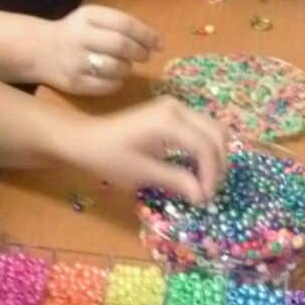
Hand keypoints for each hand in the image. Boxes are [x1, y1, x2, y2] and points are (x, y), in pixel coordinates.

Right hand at [35, 4, 160, 96]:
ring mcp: (75, 62)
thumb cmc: (75, 33)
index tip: (159, 44)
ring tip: (124, 65)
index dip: (147, 35)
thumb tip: (158, 42)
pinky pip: (107, 86)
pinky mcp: (74, 83)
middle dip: (140, 52)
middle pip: (121, 46)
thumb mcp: (93, 19)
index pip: (124, 24)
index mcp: (87, 16)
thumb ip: (121, 25)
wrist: (39, 50)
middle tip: (144, 56)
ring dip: (128, 68)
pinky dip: (118, 82)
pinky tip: (114, 76)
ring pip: (116, 68)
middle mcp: (79, 37)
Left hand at [67, 97, 228, 204]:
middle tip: (208, 191)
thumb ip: (177, 181)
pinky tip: (196, 167)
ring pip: (213, 129)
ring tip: (205, 181)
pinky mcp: (172, 111)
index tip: (204, 198)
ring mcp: (176, 106)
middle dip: (218, 164)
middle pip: (216, 134)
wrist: (85, 139)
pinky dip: (205, 147)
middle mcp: (178, 108)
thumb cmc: (109, 157)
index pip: (205, 148)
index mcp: (170, 121)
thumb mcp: (143, 174)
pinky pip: (201, 127)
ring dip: (215, 155)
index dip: (211, 175)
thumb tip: (203, 196)